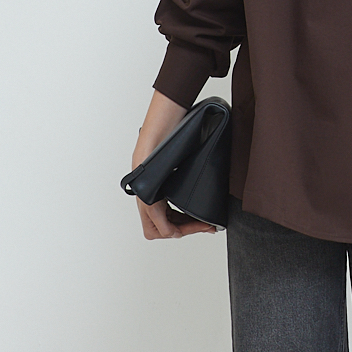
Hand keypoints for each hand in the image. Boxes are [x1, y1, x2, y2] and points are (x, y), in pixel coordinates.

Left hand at [131, 89, 214, 240]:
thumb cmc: (176, 134)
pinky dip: (172, 226)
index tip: (204, 223)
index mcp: (153, 187)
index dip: (184, 226)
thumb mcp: (183, 159)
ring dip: (181, 231)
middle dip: (185, 231)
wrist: (165, 119)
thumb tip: (207, 182)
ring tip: (202, 225)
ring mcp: (143, 192)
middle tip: (206, 227)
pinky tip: (192, 223)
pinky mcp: (146, 189)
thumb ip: (187, 173)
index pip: (162, 220)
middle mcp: (145, 193)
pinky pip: (155, 219)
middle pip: (158, 229)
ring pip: (155, 228)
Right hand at [136, 198, 215, 239]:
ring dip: (194, 223)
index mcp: (152, 231)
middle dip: (196, 227)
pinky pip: (181, 217)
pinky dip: (189, 217)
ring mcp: (162, 220)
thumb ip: (164, 227)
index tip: (205, 226)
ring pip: (182, 224)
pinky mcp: (165, 213)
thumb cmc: (145, 192)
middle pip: (181, 229)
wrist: (145, 177)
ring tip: (207, 223)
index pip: (178, 233)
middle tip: (210, 226)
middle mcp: (156, 228)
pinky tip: (198, 217)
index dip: (193, 229)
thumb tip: (175, 235)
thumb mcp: (154, 211)